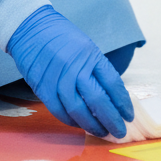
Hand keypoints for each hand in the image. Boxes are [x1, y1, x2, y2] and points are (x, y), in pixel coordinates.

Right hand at [6, 5, 133, 137]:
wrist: (31, 28)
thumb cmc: (61, 36)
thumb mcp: (85, 45)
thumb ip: (95, 68)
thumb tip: (110, 96)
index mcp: (90, 55)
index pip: (112, 83)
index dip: (122, 102)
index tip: (128, 115)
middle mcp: (76, 68)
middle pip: (98, 100)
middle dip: (112, 119)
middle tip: (120, 132)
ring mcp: (58, 79)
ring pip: (79, 110)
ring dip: (92, 125)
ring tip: (102, 133)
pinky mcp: (43, 88)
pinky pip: (60, 111)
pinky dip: (71, 121)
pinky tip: (80, 125)